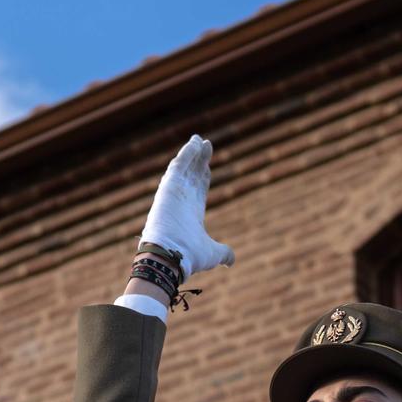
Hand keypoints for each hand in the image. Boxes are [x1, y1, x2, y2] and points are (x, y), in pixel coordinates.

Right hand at [139, 135, 234, 275]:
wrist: (172, 257)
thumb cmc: (190, 256)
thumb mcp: (213, 253)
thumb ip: (224, 253)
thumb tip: (232, 261)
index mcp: (192, 212)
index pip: (199, 189)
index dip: (204, 176)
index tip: (208, 166)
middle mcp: (183, 200)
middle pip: (192, 175)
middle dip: (198, 160)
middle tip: (205, 145)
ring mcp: (175, 192)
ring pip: (184, 167)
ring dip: (192, 153)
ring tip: (199, 140)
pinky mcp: (169, 187)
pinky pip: (178, 165)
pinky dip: (187, 153)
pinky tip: (195, 142)